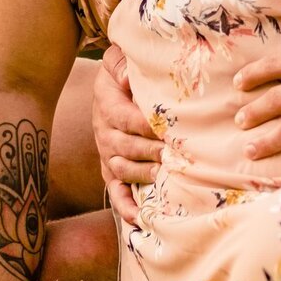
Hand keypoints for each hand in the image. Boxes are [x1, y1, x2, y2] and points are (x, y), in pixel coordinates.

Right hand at [91, 45, 162, 224]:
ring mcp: (108, 154)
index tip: (170, 130)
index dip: (148, 126)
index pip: (127, 119)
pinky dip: (124, 206)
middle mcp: (105, 133)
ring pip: (122, 169)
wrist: (108, 88)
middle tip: (175, 156)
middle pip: (127, 147)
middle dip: (151, 153)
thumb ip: (120, 63)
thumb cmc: (122, 74)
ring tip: (164, 177)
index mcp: (108, 105)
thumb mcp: (117, 60)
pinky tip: (138, 220)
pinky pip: (114, 192)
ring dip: (143, 175)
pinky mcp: (111, 170)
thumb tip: (127, 76)